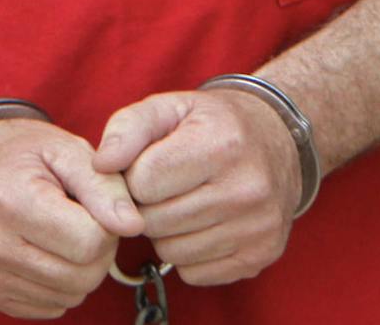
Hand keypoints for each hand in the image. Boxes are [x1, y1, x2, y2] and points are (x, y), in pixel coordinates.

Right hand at [0, 116, 139, 318]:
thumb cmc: (23, 155)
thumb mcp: (67, 151)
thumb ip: (105, 186)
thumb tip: (133, 225)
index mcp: (9, 201)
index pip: (89, 243)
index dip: (107, 225)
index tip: (95, 205)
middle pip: (82, 276)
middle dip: (97, 251)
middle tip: (83, 220)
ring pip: (68, 296)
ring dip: (79, 269)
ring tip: (62, 233)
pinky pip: (47, 307)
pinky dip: (57, 284)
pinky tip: (43, 251)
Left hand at [95, 88, 298, 285]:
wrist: (278, 140)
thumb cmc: (213, 123)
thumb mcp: (171, 107)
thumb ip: (127, 128)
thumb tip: (101, 165)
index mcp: (222, 144)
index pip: (144, 182)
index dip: (135, 174)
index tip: (149, 163)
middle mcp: (246, 188)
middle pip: (155, 221)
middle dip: (148, 205)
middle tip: (166, 185)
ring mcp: (258, 226)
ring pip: (171, 252)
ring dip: (166, 231)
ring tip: (185, 201)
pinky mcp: (260, 255)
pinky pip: (193, 272)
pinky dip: (189, 253)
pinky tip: (204, 223)